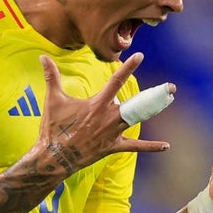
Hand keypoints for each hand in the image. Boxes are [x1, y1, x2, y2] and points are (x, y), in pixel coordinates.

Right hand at [36, 52, 171, 174]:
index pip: (115, 81)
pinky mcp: (113, 146)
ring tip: (168, 101)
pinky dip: (151, 147)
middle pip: (136, 102)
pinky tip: (166, 146)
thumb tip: (42, 56)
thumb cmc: (53, 128)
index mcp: (97, 104)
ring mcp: (113, 133)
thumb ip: (51, 76)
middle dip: (154, 94)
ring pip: (137, 118)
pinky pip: (135, 146)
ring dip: (153, 110)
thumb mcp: (52, 100)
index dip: (128, 67)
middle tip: (170, 87)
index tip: (140, 56)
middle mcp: (109, 117)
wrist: (54, 156)